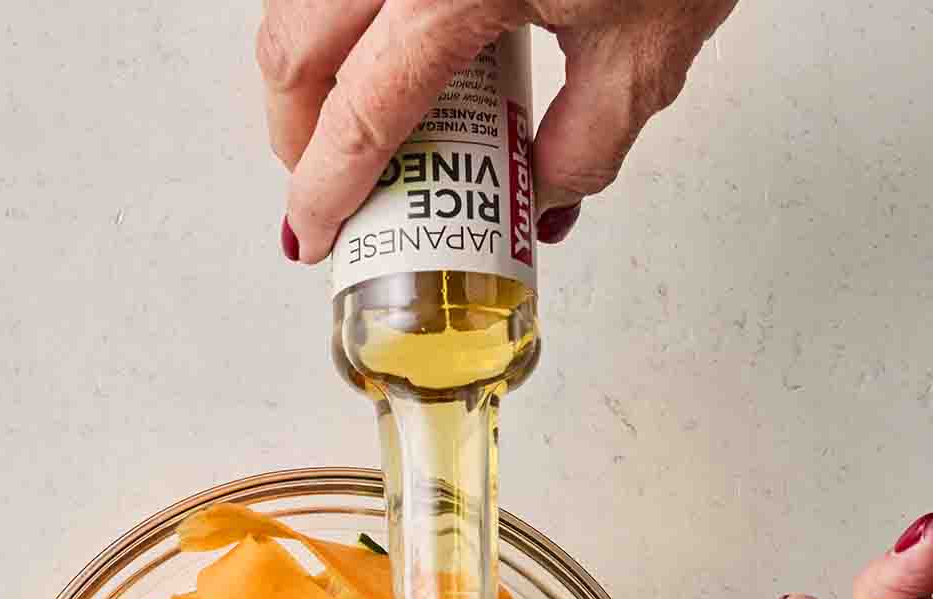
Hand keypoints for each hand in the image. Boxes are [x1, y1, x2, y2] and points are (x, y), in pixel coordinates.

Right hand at [258, 0, 737, 261]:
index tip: (318, 231)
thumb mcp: (647, 52)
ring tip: (357, 105)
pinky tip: (383, 30)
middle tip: (329, 176)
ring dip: (313, 59)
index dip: (325, 190)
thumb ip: (584, 146)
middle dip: (297, 129)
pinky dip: (341, 6)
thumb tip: (541, 197)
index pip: (357, 116)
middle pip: (295, 47)